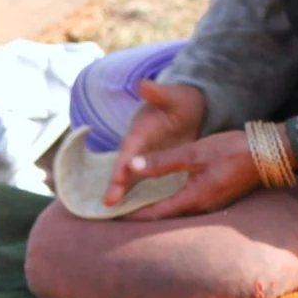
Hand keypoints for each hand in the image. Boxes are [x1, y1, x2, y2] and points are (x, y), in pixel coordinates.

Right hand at [104, 78, 204, 206]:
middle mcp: (139, 145)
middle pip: (126, 167)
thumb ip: (159, 92)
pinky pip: (146, 181)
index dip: (122, 163)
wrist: (188, 106)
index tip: (117, 178)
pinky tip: (139, 210)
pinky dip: (140, 194)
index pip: (129, 149)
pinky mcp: (156, 163)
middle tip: (109, 204)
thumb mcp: (172, 96)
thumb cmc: (181, 100)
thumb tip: (143, 84)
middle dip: (117, 185)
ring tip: (116, 212)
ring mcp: (147, 155)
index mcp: (140, 130)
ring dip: (126, 193)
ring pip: (133, 177)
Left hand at [121, 130, 261, 219]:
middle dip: (140, 215)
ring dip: (156, 210)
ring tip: (134, 205)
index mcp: (194, 199)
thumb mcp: (195, 152)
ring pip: (176, 213)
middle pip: (164, 217)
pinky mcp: (217, 198)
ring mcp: (212, 205)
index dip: (131, 215)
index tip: (111, 215)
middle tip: (117, 211)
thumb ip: (162, 161)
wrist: (270, 153)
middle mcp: (202, 208)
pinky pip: (188, 206)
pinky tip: (164, 195)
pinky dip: (171, 203)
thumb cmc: (233, 150)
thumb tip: (131, 166)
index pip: (154, 214)